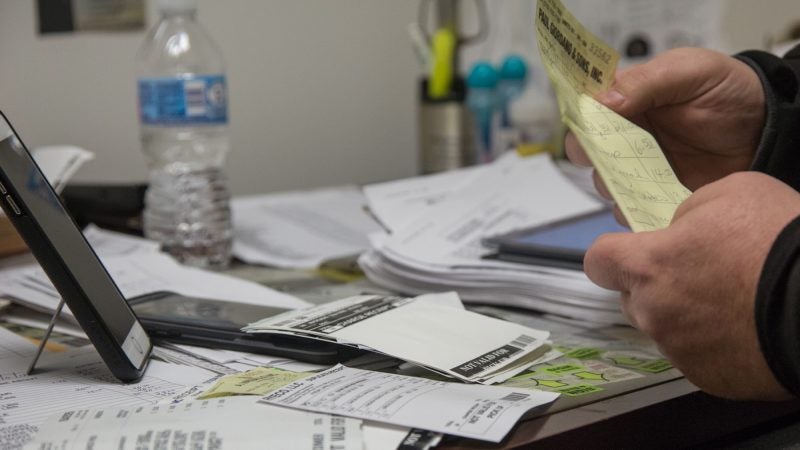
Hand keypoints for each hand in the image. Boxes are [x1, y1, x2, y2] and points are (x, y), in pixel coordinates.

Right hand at [566, 47, 764, 195]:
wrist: (765, 128)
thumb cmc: (727, 90)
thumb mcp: (688, 71)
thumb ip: (644, 83)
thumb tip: (602, 101)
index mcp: (625, 99)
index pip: (586, 109)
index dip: (580, 118)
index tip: (589, 126)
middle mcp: (625, 134)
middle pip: (587, 150)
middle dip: (591, 156)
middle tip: (611, 156)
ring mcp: (639, 166)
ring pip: (605, 182)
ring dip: (612, 186)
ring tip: (635, 182)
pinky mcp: (656, 194)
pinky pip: (632, 209)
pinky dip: (634, 211)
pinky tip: (650, 203)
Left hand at [583, 172, 799, 399]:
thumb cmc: (782, 242)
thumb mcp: (731, 192)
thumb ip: (686, 212)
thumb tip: (677, 229)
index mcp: (649, 265)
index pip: (598, 261)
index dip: (614, 255)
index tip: (631, 254)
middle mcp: (654, 312)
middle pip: (632, 298)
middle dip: (655, 287)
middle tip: (701, 275)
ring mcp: (679, 350)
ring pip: (665, 329)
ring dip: (686, 318)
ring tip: (733, 301)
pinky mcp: (708, 379)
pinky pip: (697, 358)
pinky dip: (714, 346)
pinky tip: (746, 328)